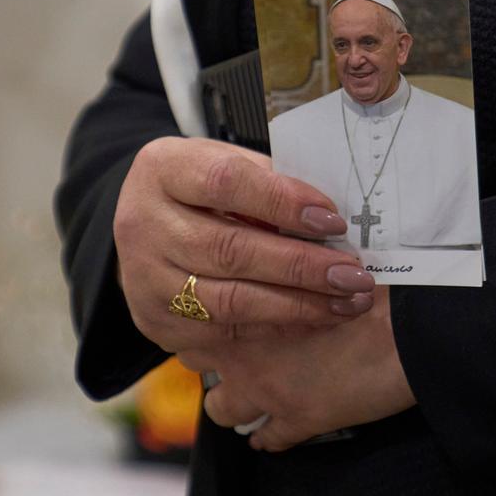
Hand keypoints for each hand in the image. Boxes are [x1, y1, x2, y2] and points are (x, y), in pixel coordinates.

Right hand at [114, 136, 376, 357]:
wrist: (144, 230)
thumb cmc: (198, 190)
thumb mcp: (222, 163)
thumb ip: (268, 182)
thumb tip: (331, 218)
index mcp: (161, 170)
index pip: (226, 183)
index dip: (283, 202)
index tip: (333, 220)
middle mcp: (141, 224)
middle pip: (229, 249)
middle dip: (301, 265)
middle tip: (353, 273)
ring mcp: (144, 278)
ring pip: (229, 300)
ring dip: (297, 304)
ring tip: (346, 301)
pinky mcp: (156, 321)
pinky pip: (226, 331)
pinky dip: (277, 326)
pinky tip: (315, 317)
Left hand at [191, 287, 416, 449]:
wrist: (405, 323)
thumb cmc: (363, 282)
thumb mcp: (307, 266)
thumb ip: (275, 273)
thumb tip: (269, 265)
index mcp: (239, 309)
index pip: (190, 316)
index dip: (201, 316)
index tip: (213, 313)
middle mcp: (242, 353)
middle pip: (196, 361)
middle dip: (211, 358)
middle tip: (232, 349)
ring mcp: (267, 392)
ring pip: (223, 410)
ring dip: (234, 403)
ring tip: (250, 396)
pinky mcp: (301, 420)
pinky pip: (270, 438)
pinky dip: (270, 437)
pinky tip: (275, 432)